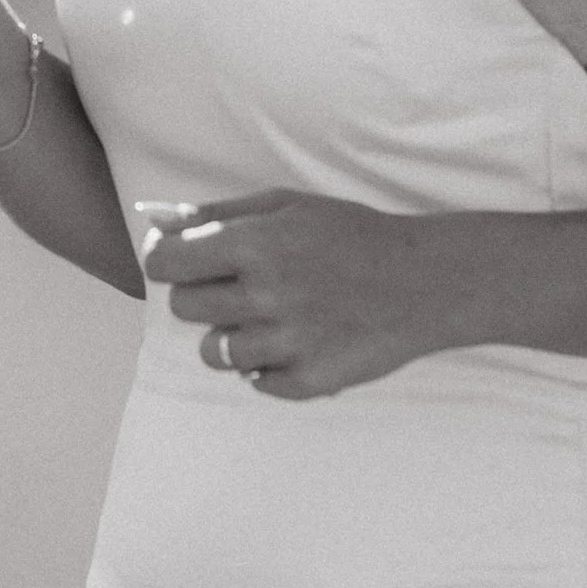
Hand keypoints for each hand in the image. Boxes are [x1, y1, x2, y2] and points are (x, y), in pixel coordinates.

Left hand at [137, 192, 466, 398]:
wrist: (424, 282)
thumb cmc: (351, 236)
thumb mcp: (287, 204)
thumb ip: (220, 213)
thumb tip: (163, 223)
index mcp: (255, 244)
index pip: (165, 263)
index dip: (166, 260)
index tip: (179, 262)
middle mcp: (266, 295)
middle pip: (184, 308)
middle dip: (200, 295)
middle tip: (238, 287)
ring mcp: (287, 343)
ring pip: (214, 352)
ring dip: (231, 335)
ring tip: (268, 318)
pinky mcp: (307, 381)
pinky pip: (255, 382)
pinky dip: (268, 366)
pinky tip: (297, 340)